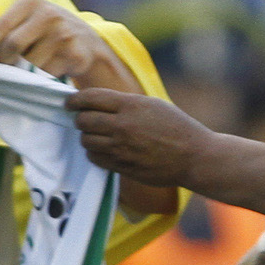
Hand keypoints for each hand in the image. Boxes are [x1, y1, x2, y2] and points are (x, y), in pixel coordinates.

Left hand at [0, 0, 119, 86]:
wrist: (88, 41)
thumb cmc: (47, 32)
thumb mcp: (28, 21)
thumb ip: (6, 30)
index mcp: (30, 3)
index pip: (1, 26)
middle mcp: (48, 15)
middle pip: (13, 46)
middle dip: (5, 61)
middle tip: (7, 67)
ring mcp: (63, 34)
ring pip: (30, 63)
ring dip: (25, 72)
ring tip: (30, 68)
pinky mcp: (74, 54)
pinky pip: (47, 74)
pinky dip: (41, 78)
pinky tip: (47, 71)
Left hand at [67, 89, 210, 185]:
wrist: (194, 157)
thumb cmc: (177, 128)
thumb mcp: (153, 105)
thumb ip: (125, 103)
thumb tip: (98, 103)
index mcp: (130, 106)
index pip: (90, 98)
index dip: (74, 100)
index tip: (70, 102)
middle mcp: (122, 126)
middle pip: (83, 120)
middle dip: (80, 118)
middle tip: (83, 119)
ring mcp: (121, 148)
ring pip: (86, 140)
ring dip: (87, 136)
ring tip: (97, 135)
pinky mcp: (122, 166)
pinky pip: (95, 158)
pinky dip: (95, 152)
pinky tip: (104, 149)